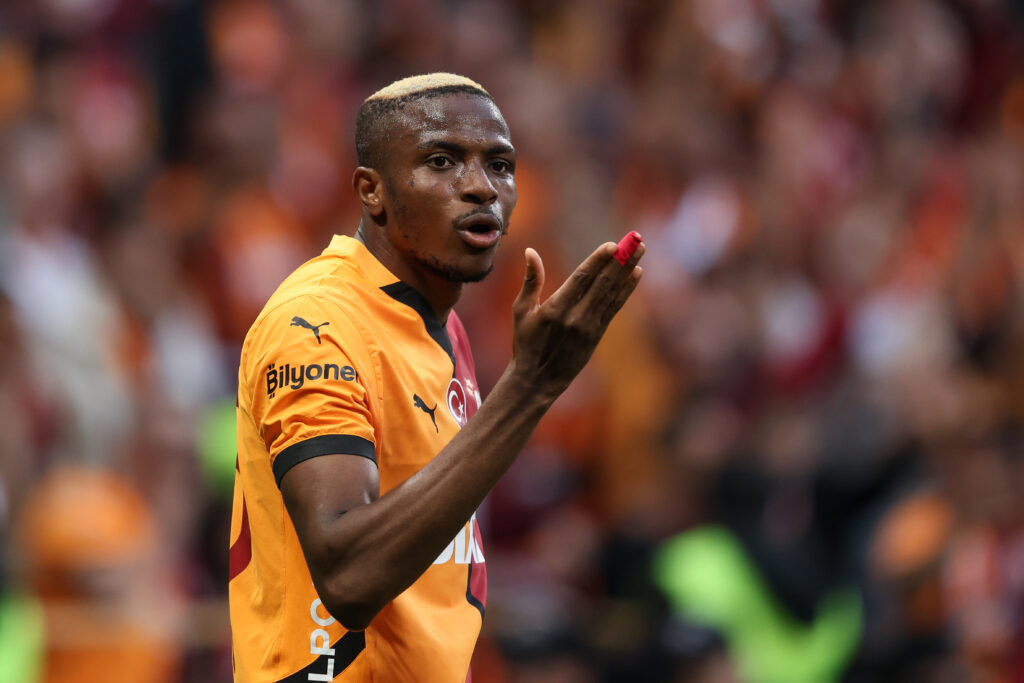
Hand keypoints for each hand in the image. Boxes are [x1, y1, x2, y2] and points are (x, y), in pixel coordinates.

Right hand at [509, 239, 643, 396]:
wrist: (537, 380)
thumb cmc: (526, 343)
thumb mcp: (521, 311)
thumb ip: (531, 280)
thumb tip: (530, 251)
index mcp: (556, 308)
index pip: (581, 279)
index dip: (598, 260)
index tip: (612, 244)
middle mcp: (576, 317)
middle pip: (602, 282)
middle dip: (621, 259)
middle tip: (635, 239)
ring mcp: (589, 327)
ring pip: (612, 293)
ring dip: (628, 270)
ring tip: (641, 250)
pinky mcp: (597, 335)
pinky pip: (614, 308)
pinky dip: (626, 290)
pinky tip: (636, 275)